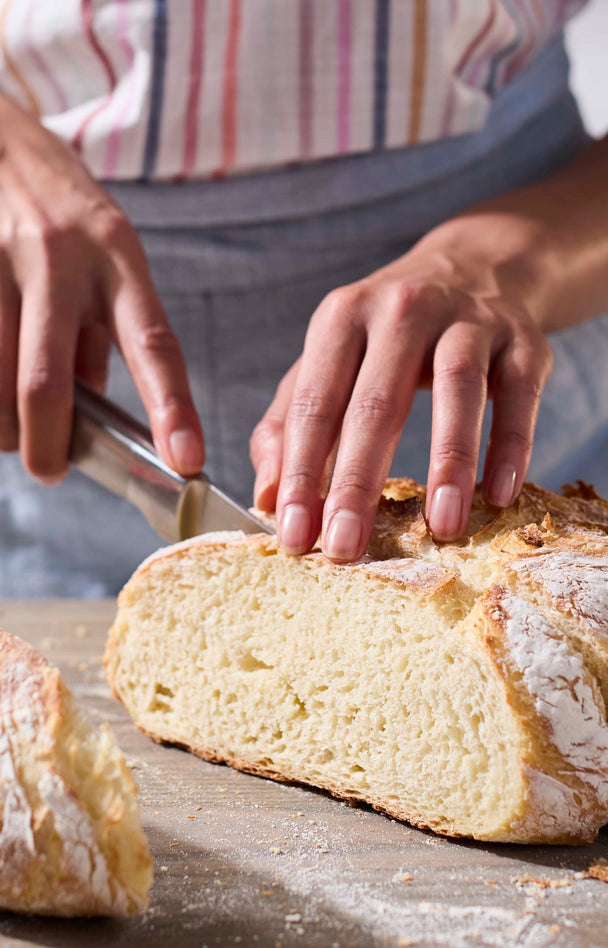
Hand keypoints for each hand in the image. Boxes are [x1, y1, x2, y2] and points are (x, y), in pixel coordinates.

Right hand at [0, 93, 203, 482]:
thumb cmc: (61, 204)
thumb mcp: (105, 256)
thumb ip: (104, 334)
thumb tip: (97, 412)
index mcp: (117, 256)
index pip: (153, 342)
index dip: (172, 407)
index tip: (187, 459)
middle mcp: (59, 256)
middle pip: (47, 380)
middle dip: (48, 443)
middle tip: (51, 469)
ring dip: (4, 424)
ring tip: (13, 430)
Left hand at [250, 215, 552, 558]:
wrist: (472, 268)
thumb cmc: (385, 335)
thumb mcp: (329, 360)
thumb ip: (289, 422)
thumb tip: (265, 497)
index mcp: (342, 318)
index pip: (314, 404)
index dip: (300, 474)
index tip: (293, 537)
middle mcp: (402, 309)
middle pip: (377, 402)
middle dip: (357, 482)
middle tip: (345, 548)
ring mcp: (467, 320)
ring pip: (458, 389)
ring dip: (450, 463)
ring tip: (443, 528)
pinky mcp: (521, 339)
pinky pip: (518, 394)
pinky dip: (511, 446)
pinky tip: (499, 495)